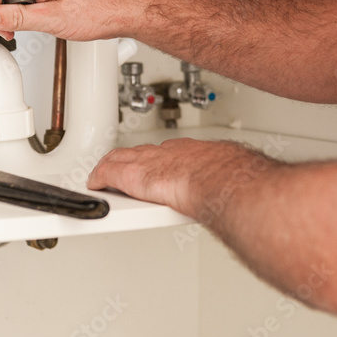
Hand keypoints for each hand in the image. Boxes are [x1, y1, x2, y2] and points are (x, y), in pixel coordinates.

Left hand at [87, 138, 268, 217]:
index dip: (158, 159)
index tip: (157, 167)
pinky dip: (100, 178)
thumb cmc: (237, 177)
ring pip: (122, 159)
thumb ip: (228, 177)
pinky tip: (94, 183)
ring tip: (104, 178)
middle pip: (141, 152)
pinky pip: (109, 173)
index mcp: (194, 151)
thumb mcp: (233, 170)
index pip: (168, 152)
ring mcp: (151, 163)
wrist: (228, 182)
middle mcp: (170, 153)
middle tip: (122, 170)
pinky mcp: (136, 177)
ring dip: (112, 169)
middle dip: (131, 161)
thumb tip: (242, 184)